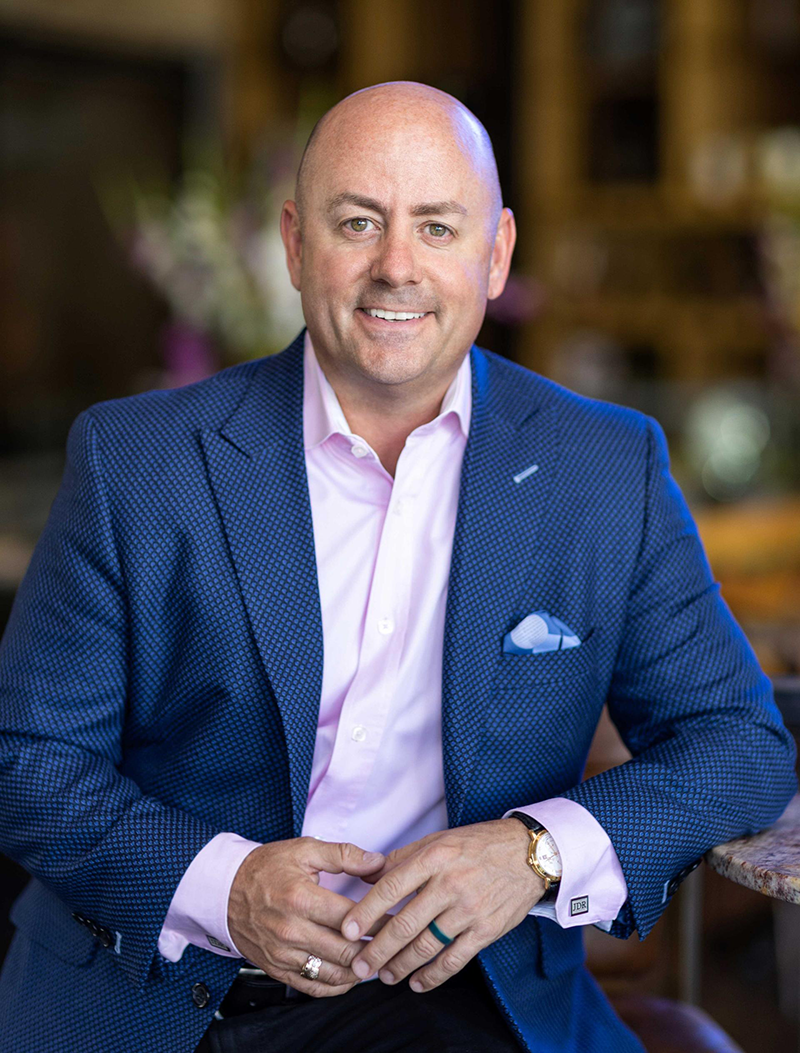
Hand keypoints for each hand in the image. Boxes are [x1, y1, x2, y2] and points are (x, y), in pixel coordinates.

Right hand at [228, 837, 391, 997]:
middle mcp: (291, 930)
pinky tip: (352, 976)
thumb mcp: (304, 850)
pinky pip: (312, 988)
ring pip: (333, 973)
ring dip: (360, 970)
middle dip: (375, 948)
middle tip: (396, 942)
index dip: (381, 920)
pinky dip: (337, 986)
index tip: (400, 918)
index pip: (352, 918)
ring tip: (378, 958)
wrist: (224, 890)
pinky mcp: (276, 969)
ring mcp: (283, 954)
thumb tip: (377, 861)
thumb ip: (343, 855)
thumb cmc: (266, 868)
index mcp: (300, 898)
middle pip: (346, 950)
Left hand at [340, 819, 543, 992]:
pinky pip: (455, 959)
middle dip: (378, 950)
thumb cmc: (478, 845)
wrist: (528, 854)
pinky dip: (434, 975)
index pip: (391, 886)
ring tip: (385, 976)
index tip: (347, 931)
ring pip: (427, 945)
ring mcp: (470, 909)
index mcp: (435, 857)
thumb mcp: (438, 840)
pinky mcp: (487, 929)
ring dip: (402, 966)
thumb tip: (366, 875)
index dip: (366, 911)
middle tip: (360, 966)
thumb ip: (402, 858)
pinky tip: (418, 983)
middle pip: (406, 923)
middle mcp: (450, 883)